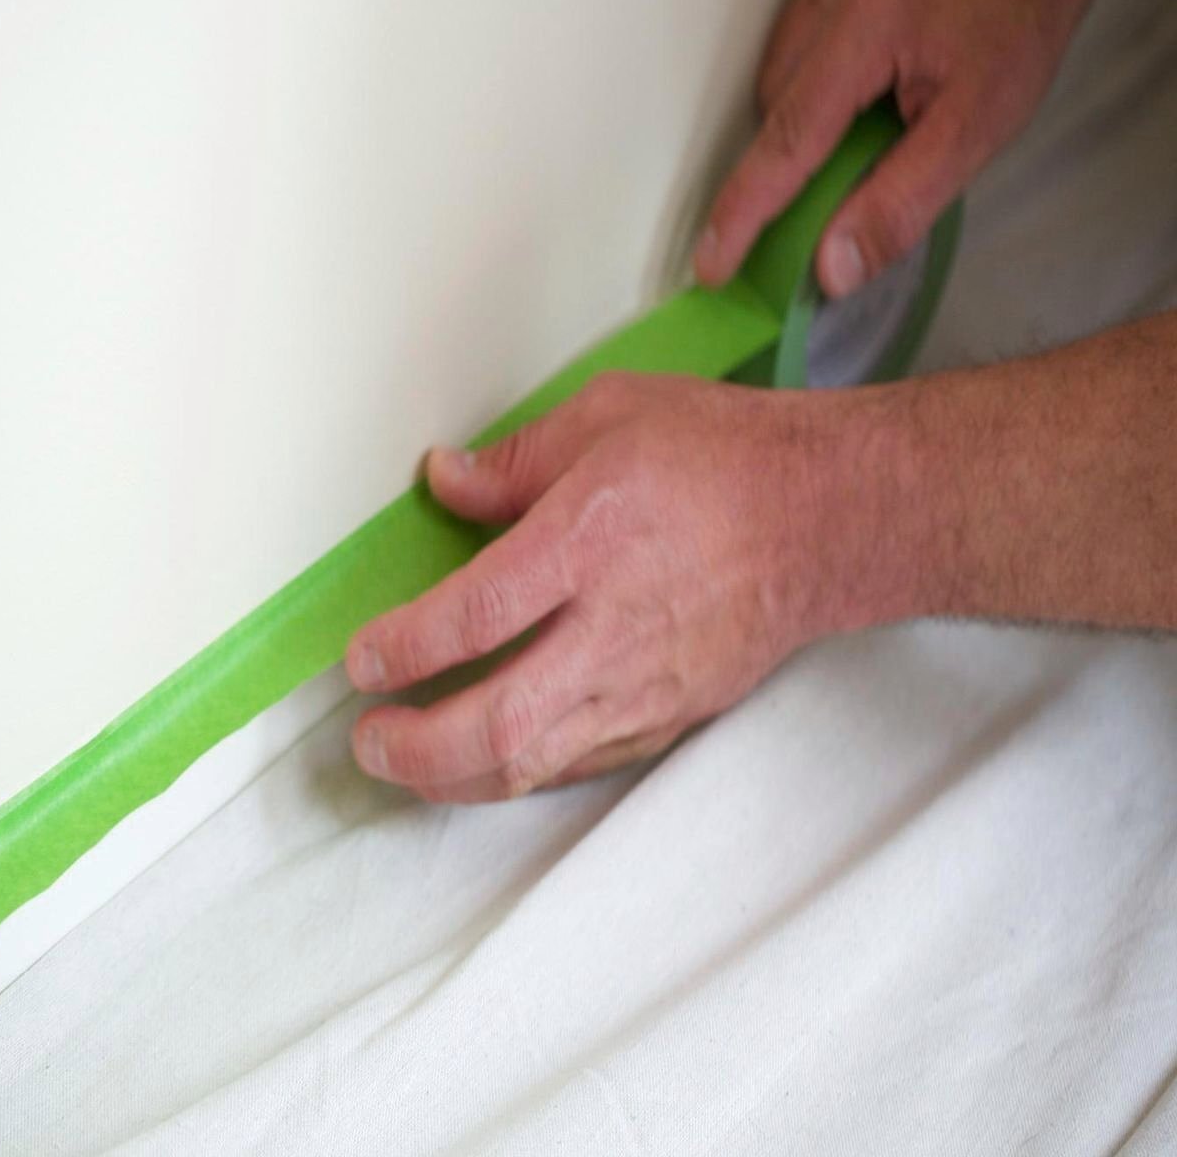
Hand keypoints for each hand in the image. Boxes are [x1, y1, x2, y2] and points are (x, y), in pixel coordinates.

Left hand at [344, 373, 902, 801]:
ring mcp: (645, 683)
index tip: (362, 659)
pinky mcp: (670, 713)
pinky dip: (521, 773)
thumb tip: (445, 480)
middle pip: (498, 724)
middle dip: (416, 748)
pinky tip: (487, 761)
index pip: (475, 616)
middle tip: (367, 739)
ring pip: (535, 764)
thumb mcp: (610, 414)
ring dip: (457, 779)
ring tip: (408, 763)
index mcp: (587, 541)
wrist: (829, 516)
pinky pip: (582, 764)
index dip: (404, 648)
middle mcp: (613, 627)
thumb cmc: (723, 456)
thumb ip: (516, 458)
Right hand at [695, 0, 1108, 297]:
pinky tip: (874, 53)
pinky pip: (802, 17)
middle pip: (777, 104)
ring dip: (810, 101)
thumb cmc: (1030, 2)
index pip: (787, 143)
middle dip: (797, 151)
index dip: (744, 213)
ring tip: (873, 102)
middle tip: (844, 171)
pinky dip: (821, 54)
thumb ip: (902, 201)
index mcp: (869, 27)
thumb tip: (834, 267)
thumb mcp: (983, 122)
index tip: (711, 264)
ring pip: (783, 61)